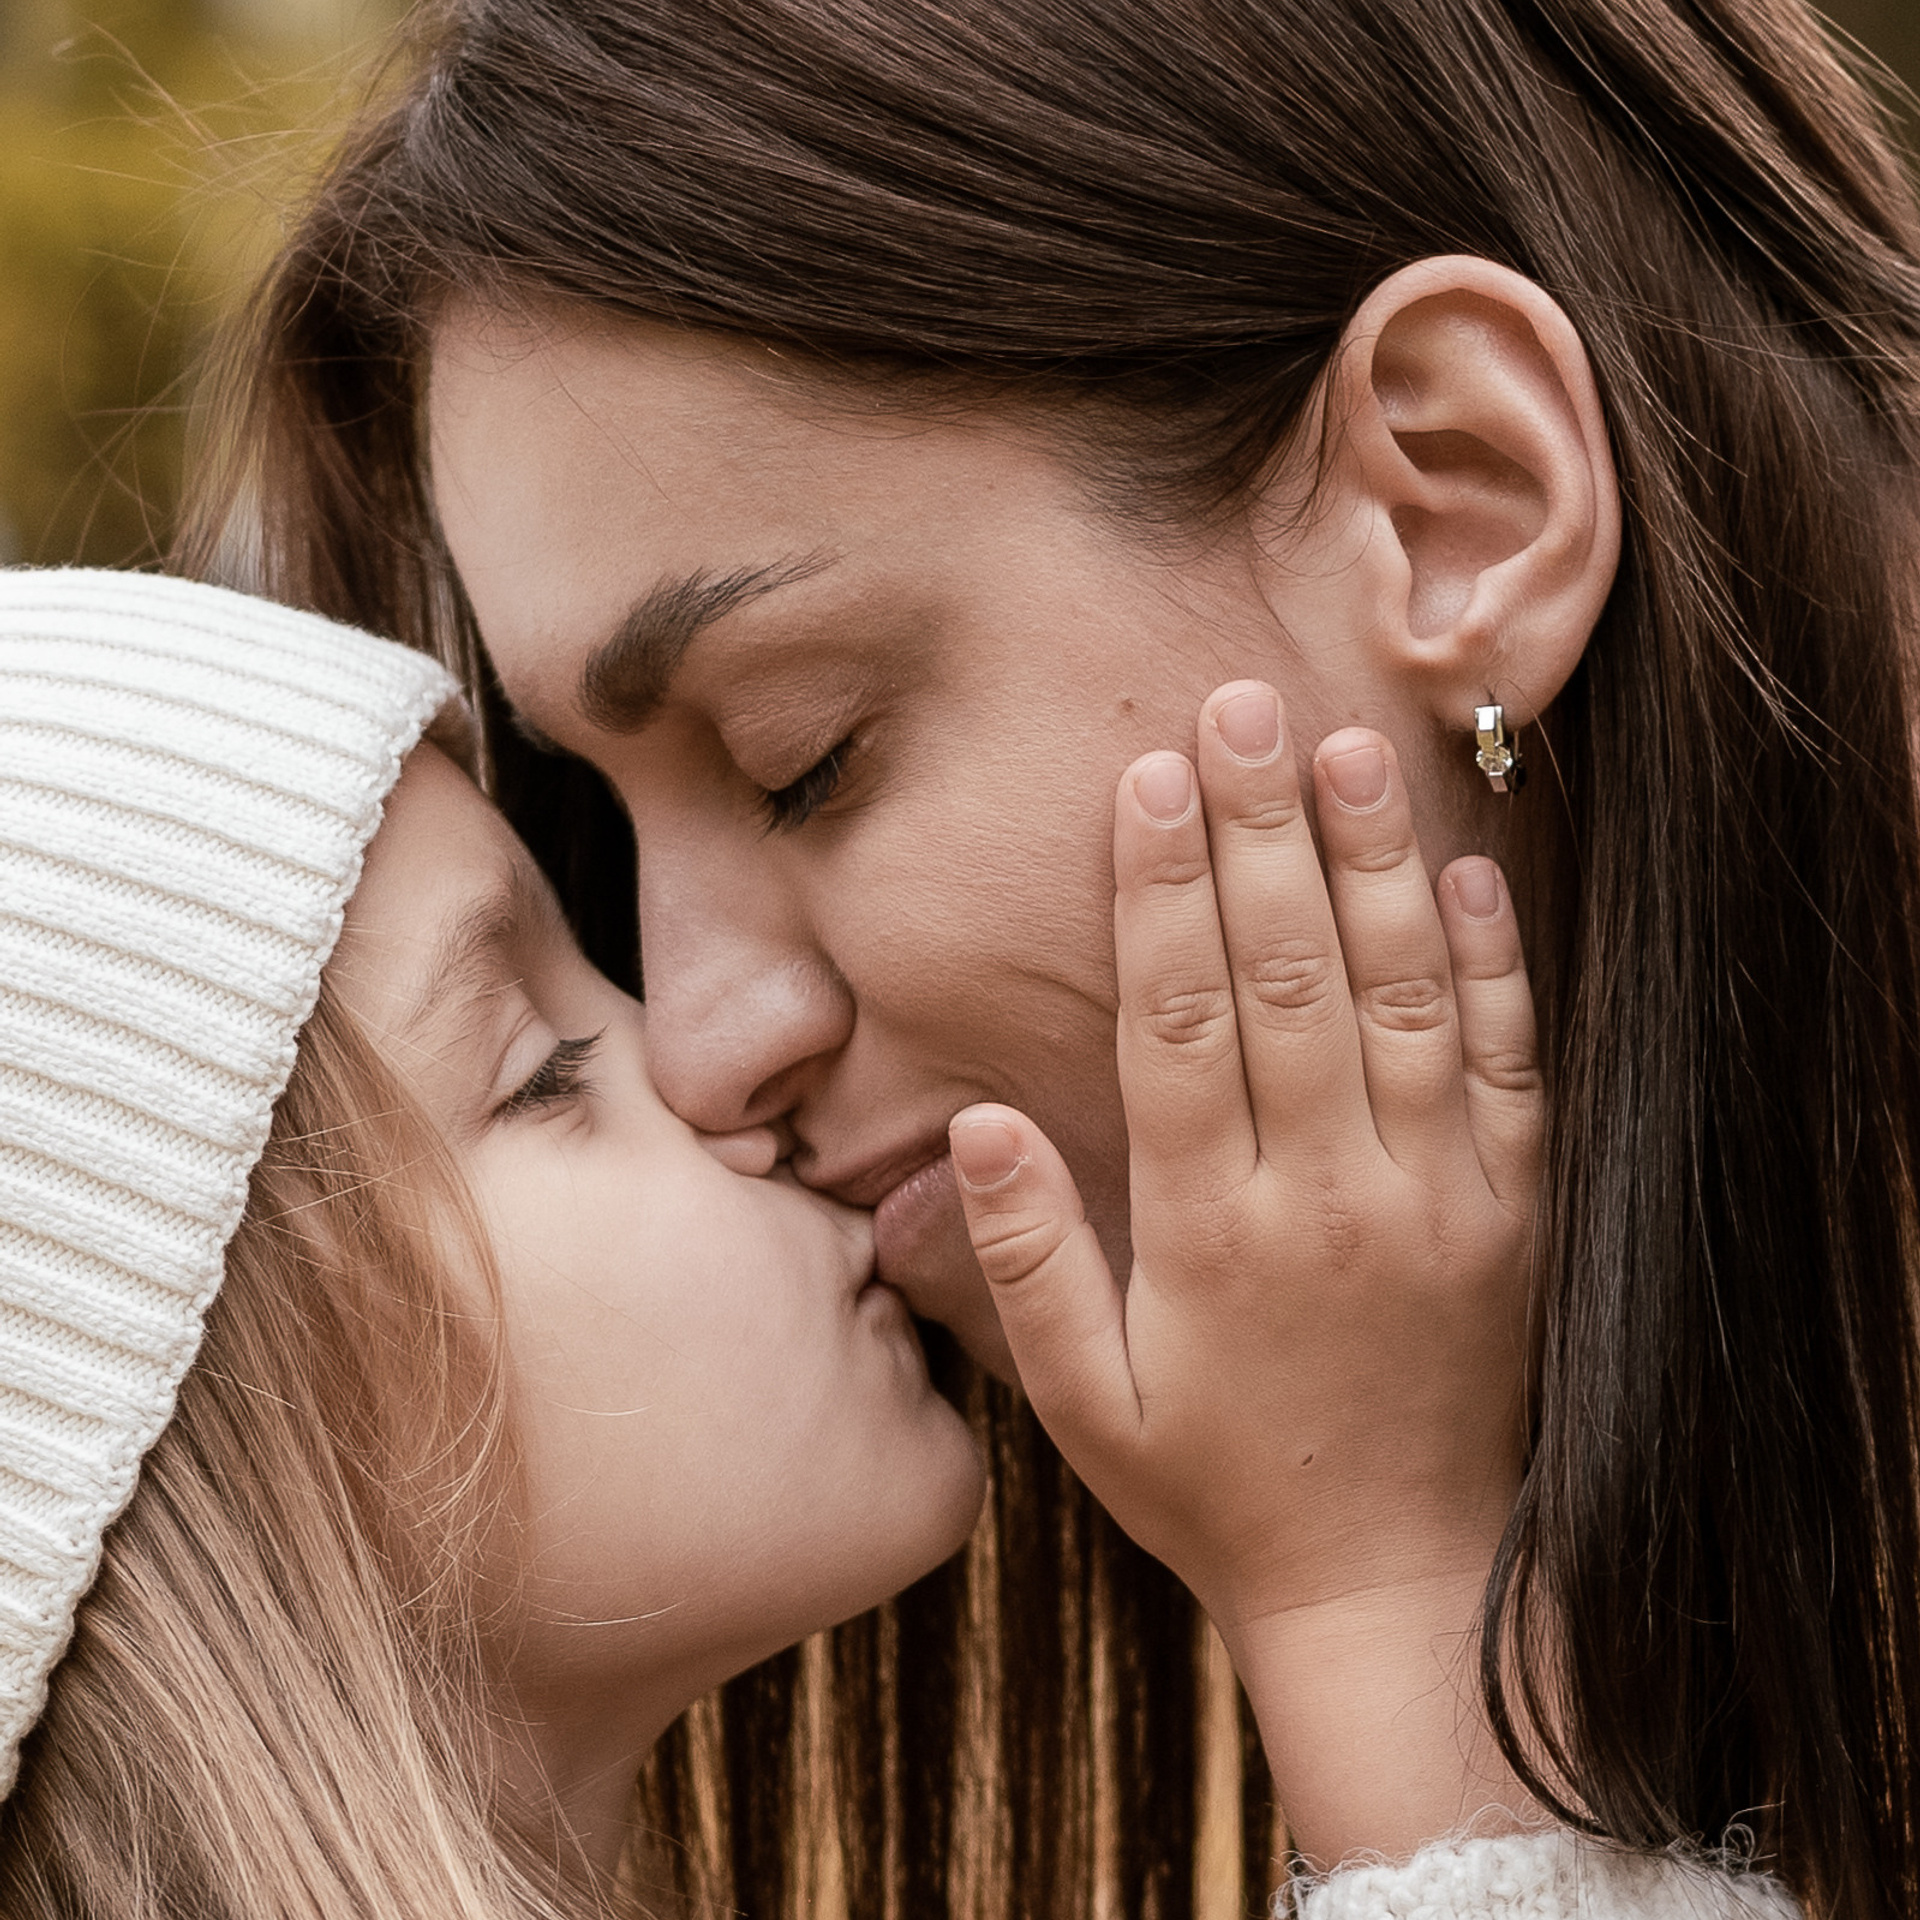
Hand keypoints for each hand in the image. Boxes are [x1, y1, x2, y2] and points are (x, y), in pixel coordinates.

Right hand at [948, 681, 1543, 1862]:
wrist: (1404, 1586)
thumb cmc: (1220, 1492)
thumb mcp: (1085, 1409)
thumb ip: (1025, 1265)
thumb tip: (972, 1126)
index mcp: (1209, 1231)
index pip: (1177, 1020)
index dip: (1160, 889)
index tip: (1148, 777)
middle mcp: (1327, 1190)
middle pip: (1287, 976)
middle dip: (1258, 831)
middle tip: (1240, 706)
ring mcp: (1436, 1196)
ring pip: (1405, 996)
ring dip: (1374, 864)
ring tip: (1349, 748)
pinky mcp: (1515, 1214)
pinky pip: (1515, 1066)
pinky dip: (1497, 963)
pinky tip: (1472, 871)